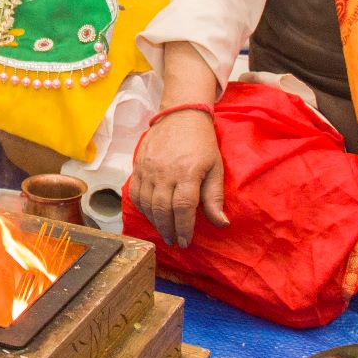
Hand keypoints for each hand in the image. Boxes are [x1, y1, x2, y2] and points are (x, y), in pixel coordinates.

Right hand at [128, 108, 223, 246]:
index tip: (186, 241)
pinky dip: (142, 208)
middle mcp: (165, 172)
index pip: (183, 207)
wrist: (180, 116)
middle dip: (168, 230)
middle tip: (174, 241)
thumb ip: (215, 197)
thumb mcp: (216, 168)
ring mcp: (148, 169)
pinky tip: (151, 215)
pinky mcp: (138, 166)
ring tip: (164, 231)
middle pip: (163, 209)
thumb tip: (221, 223)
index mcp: (187, 172)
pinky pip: (135, 193)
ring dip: (155, 222)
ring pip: (147, 203)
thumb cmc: (202, 143)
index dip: (184, 228)